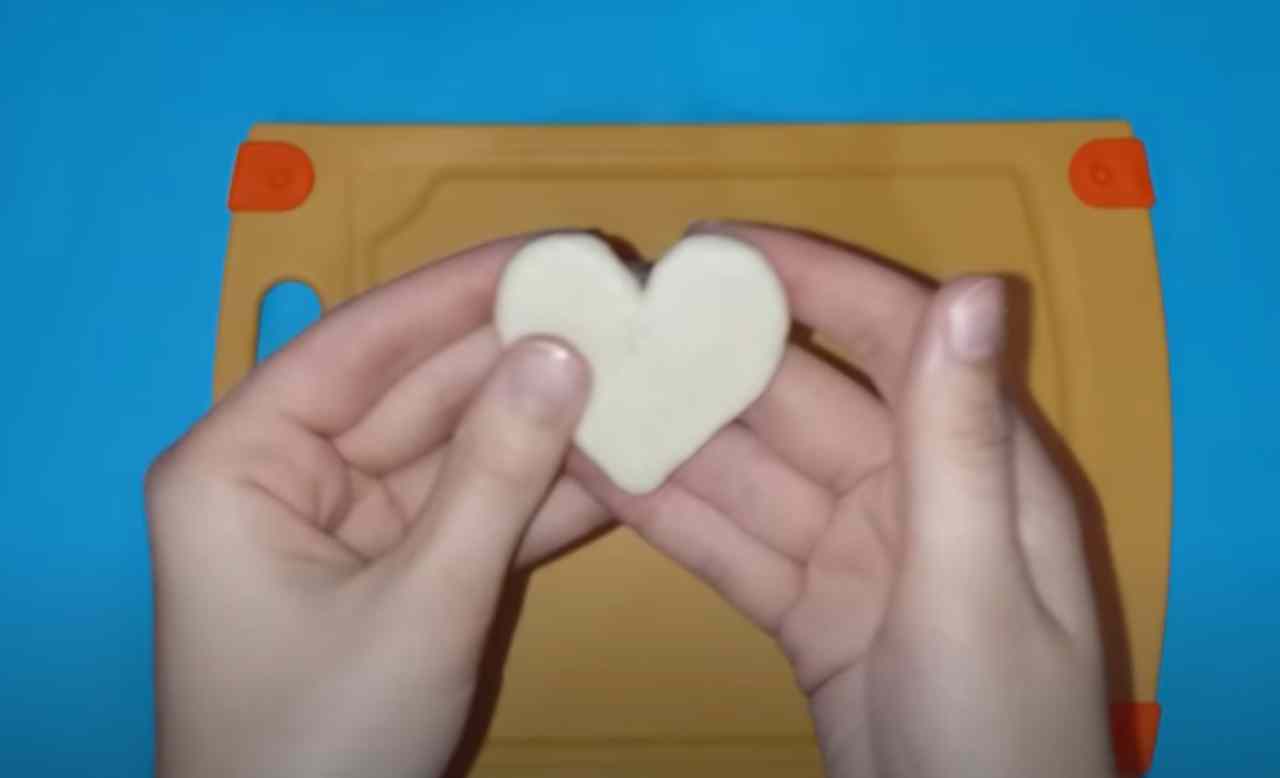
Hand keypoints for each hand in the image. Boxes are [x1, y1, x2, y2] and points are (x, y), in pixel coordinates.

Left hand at [146, 234, 605, 777]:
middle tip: (620, 307)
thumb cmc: (322, 740)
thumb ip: (495, 475)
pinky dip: (542, 493)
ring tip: (639, 368)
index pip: (359, 344)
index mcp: (241, 462)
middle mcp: (288, 476)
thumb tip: (564, 352)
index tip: (554, 251)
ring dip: (544, 422)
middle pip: (419, 393)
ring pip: (458, 452)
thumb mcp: (418, 603)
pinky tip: (620, 454)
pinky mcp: (400, 573)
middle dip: (517, 358)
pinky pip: (474, 511)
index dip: (458, 293)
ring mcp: (349, 527)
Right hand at [571, 222, 1113, 776]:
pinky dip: (673, 517)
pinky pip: (733, 547)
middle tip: (612, 321)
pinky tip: (602, 478)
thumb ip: (960, 441)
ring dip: (673, 437)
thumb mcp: (977, 584)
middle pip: (799, 403)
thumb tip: (973, 287)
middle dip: (710, 361)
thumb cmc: (997, 727)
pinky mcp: (806, 611)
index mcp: (975, 465)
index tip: (713, 248)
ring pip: (750, 475)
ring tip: (583, 391)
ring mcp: (853, 554)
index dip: (808, 281)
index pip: (892, 337)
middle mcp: (910, 492)